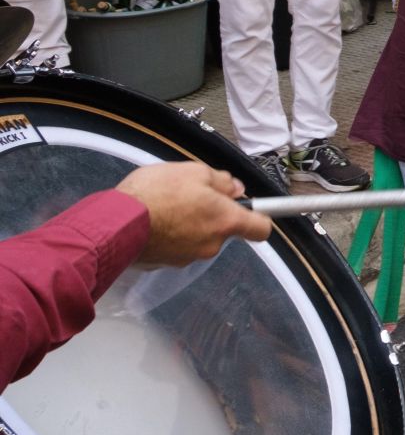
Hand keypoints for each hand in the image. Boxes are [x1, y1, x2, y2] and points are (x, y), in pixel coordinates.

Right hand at [116, 162, 270, 265]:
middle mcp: (211, 244)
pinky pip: (176, 246)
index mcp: (225, 221)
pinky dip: (170, 235)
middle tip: (192, 194)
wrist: (114, 224)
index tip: (257, 209)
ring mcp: (187, 257)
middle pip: (224, 229)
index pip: (261, 229)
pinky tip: (154, 220)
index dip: (261, 218)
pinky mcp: (164, 264)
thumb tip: (234, 188)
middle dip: (213, 213)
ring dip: (190, 223)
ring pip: (199, 237)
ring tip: (167, 205)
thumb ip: (221, 180)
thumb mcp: (194, 171)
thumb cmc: (155, 195)